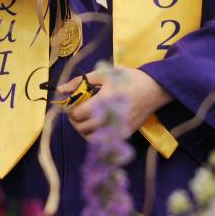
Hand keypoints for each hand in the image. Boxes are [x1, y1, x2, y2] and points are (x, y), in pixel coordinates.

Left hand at [58, 66, 172, 139]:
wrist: (154, 89)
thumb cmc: (128, 78)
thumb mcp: (104, 74)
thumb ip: (80, 81)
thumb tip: (60, 89)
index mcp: (104, 101)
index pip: (78, 114)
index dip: (69, 110)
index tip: (70, 104)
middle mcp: (111, 118)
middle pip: (82, 128)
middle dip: (74, 120)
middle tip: (74, 110)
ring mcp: (118, 129)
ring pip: (91, 138)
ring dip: (83, 130)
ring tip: (84, 118)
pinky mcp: (125, 134)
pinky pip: (104, 141)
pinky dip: (96, 135)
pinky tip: (96, 124)